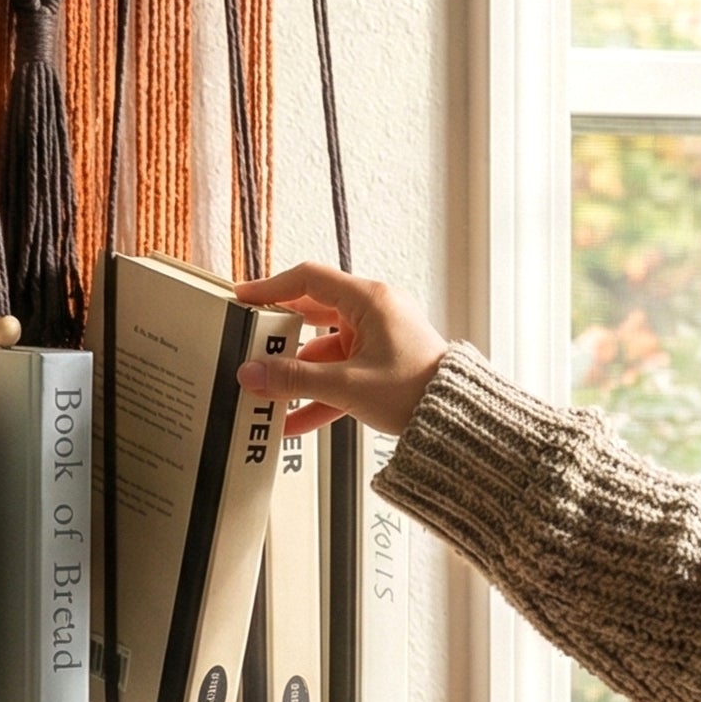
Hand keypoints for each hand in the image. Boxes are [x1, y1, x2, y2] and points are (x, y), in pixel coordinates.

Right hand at [232, 261, 447, 439]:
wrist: (457, 421)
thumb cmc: (418, 390)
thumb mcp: (347, 385)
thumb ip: (294, 380)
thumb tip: (253, 374)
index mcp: (370, 300)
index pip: (308, 280)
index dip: (271, 287)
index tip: (244, 298)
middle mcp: (374, 313)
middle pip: (312, 316)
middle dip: (280, 339)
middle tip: (250, 349)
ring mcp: (377, 340)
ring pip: (323, 352)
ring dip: (297, 376)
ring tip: (267, 394)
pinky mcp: (379, 366)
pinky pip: (339, 375)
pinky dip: (318, 394)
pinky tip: (294, 420)